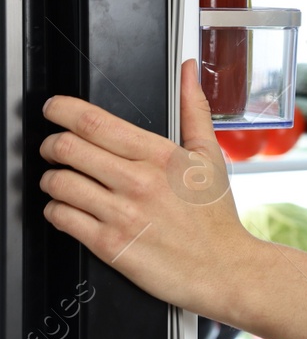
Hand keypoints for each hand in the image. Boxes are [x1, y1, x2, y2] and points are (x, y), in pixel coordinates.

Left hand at [39, 59, 258, 318]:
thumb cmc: (215, 215)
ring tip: (63, 179)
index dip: (62, 110)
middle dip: (51, 143)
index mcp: (159, 154)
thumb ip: (193, 108)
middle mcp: (137, 181)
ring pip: (58, 182)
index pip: (94, 122)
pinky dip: (56, 209)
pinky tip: (71, 207)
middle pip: (67, 148)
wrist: (223, 268)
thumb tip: (190, 70)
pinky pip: (60, 217)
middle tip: (56, 147)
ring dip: (52, 178)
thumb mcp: (210, 155)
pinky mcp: (108, 244)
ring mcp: (121, 213)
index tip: (54, 109)